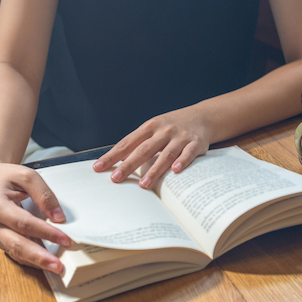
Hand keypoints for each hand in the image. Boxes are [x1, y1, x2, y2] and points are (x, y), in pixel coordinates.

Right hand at [0, 161, 70, 272]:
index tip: (64, 238)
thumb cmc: (6, 177)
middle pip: (17, 244)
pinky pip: (15, 252)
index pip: (24, 223)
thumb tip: (58, 216)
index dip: (45, 232)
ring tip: (55, 267)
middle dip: (39, 257)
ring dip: (36, 262)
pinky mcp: (0, 239)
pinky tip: (44, 263)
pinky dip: (30, 259)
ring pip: (16, 252)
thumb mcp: (26, 176)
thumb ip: (43, 194)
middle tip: (58, 266)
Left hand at [93, 106, 210, 187]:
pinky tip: (175, 171)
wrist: (203, 116)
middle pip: (143, 150)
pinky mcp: (196, 143)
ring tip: (143, 185)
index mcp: (150, 127)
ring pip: (165, 155)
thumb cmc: (173, 126)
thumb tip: (119, 161)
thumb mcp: (154, 129)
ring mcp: (180, 137)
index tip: (98, 168)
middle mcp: (163, 131)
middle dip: (128, 165)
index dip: (112, 156)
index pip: (127, 143)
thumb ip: (139, 143)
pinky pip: (188, 153)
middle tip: (115, 179)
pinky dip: (182, 161)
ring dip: (154, 170)